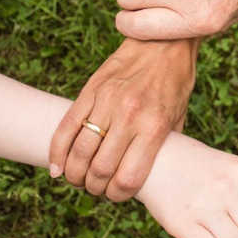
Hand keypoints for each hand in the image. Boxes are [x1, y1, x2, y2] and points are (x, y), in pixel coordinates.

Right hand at [49, 38, 196, 200]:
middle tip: (97, 189)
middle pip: (100, 170)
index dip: (118, 196)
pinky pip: (66, 126)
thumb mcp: (180, 116)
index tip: (117, 196)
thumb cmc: (176, 82)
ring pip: (79, 151)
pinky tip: (57, 167)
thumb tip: (154, 174)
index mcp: (154, 127)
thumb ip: (165, 145)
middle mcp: (129, 116)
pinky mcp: (91, 90)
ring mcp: (107, 102)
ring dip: (75, 174)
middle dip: (95, 188)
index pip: (128, 178)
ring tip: (79, 179)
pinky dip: (57, 151)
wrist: (164, 41)